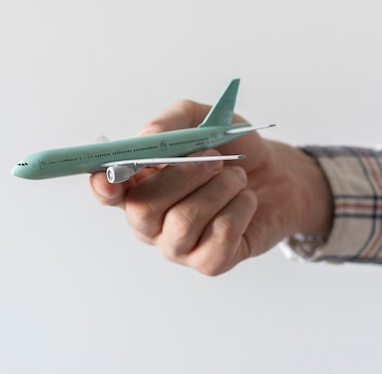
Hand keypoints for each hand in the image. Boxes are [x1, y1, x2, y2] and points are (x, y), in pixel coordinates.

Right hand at [90, 100, 332, 274]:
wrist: (278, 176)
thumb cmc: (233, 149)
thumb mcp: (205, 120)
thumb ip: (174, 121)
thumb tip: (148, 134)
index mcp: (140, 185)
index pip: (107, 193)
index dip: (103, 187)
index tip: (108, 177)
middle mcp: (151, 221)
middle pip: (142, 210)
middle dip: (182, 177)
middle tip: (214, 160)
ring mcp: (178, 245)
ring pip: (182, 223)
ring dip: (217, 190)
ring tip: (238, 176)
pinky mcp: (209, 262)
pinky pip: (217, 241)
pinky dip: (238, 211)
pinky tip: (246, 200)